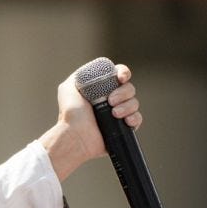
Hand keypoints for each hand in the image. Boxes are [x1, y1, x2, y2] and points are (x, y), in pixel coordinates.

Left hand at [40, 62, 141, 181]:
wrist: (75, 136)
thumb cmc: (70, 114)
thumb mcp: (68, 88)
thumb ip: (79, 76)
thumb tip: (90, 71)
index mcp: (101, 89)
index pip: (119, 75)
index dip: (124, 73)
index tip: (121, 78)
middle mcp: (110, 100)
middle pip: (129, 88)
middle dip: (123, 92)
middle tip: (110, 101)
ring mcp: (118, 114)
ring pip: (134, 102)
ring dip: (126, 106)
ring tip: (114, 114)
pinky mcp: (123, 128)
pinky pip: (138, 118)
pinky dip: (134, 118)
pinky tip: (126, 121)